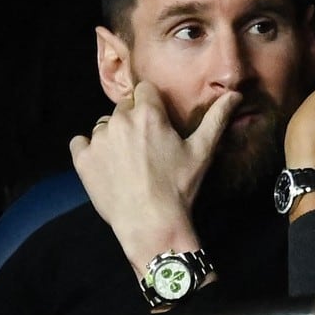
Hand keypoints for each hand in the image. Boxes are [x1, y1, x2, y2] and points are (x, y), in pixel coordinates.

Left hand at [69, 82, 241, 274]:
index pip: (145, 90)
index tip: (158, 124)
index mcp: (149, 113)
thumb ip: (216, 118)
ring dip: (114, 135)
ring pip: (105, 125)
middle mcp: (121, 120)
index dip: (152, 105)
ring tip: (127, 160)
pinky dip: (90, 149)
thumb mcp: (202, 151)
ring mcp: (99, 139)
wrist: (152, 224)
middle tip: (145, 147)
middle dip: (134, 120)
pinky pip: (80, 142)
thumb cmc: (179, 187)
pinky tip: (105, 164)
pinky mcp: (83, 159)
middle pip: (125, 107)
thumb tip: (234, 94)